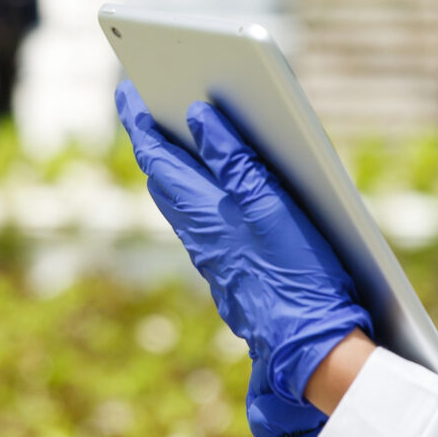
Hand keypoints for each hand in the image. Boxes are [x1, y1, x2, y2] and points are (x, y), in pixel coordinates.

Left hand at [116, 82, 371, 403]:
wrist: (310, 348)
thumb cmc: (297, 275)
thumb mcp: (271, 206)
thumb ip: (234, 160)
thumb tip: (199, 115)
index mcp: (202, 212)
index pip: (157, 155)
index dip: (139, 119)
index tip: (128, 88)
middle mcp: (198, 234)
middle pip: (165, 176)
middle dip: (156, 138)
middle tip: (151, 102)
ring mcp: (213, 255)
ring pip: (182, 201)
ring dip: (177, 166)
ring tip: (182, 134)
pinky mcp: (231, 271)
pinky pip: (204, 221)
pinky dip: (201, 193)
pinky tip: (219, 188)